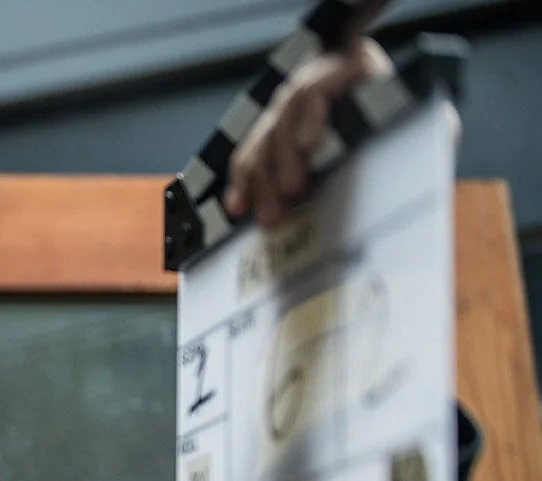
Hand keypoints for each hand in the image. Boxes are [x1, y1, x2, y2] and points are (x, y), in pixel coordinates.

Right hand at [224, 38, 455, 229]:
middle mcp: (308, 83)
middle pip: (282, 119)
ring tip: (269, 216)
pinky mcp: (272, 132)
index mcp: (348, 66)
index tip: (309, 144)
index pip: (315, 87)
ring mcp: (286, 108)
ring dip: (262, 181)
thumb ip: (429, 122)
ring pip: (262, 141)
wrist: (383, 98)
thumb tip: (440, 140)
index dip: (309, 116)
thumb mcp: (419, 108)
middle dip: (283, 161)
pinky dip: (243, 183)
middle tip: (290, 194)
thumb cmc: (402, 106)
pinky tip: (238, 206)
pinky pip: (249, 155)